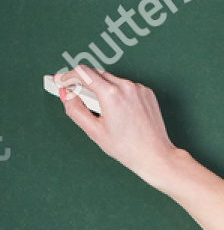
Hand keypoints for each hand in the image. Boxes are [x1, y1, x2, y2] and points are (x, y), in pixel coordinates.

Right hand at [54, 66, 180, 188]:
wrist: (155, 156)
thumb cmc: (127, 149)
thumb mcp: (95, 132)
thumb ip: (75, 110)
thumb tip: (65, 94)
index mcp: (111, 95)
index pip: (83, 73)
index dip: (68, 76)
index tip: (61, 81)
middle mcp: (126, 86)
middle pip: (97, 74)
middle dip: (85, 84)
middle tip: (79, 97)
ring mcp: (138, 88)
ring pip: (112, 80)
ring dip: (103, 90)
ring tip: (106, 112)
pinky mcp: (147, 92)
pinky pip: (127, 87)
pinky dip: (119, 94)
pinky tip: (122, 113)